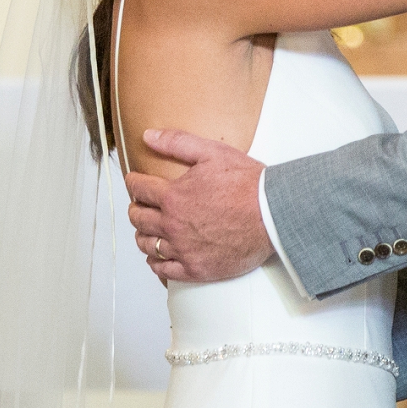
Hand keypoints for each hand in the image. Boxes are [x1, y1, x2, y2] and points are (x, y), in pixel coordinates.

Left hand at [125, 129, 272, 283]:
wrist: (273, 215)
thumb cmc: (248, 185)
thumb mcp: (212, 152)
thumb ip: (177, 142)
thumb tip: (150, 136)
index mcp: (173, 196)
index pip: (139, 189)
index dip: (133, 182)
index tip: (134, 182)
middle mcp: (173, 224)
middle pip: (139, 218)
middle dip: (135, 209)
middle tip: (138, 206)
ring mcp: (183, 249)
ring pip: (147, 245)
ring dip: (142, 236)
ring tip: (146, 231)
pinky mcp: (196, 268)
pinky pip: (164, 271)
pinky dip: (156, 264)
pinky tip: (157, 259)